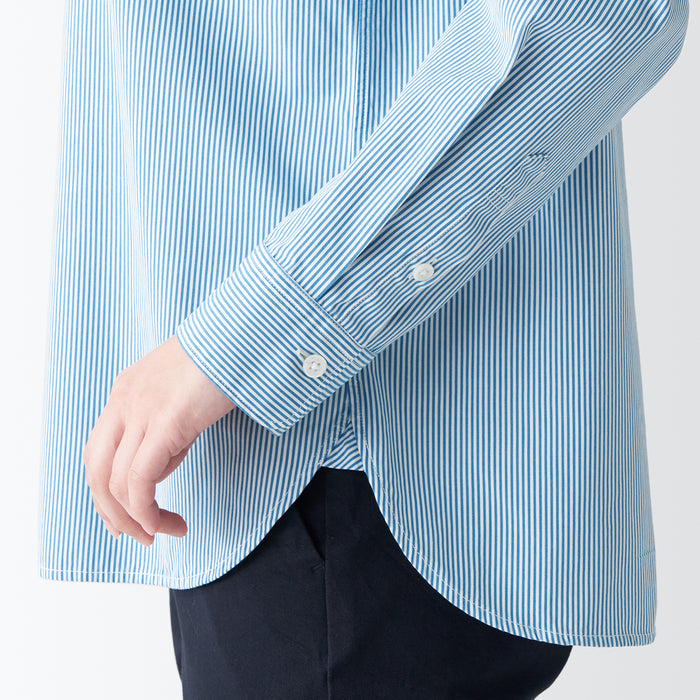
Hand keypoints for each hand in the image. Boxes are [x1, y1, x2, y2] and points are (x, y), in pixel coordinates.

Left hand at [82, 334, 237, 545]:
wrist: (240, 335)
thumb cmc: (223, 360)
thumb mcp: (182, 394)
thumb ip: (166, 425)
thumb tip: (162, 462)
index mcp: (125, 393)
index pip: (99, 452)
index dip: (106, 491)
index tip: (126, 516)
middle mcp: (123, 403)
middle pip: (96, 471)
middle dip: (111, 512)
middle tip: (137, 535)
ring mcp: (140, 412)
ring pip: (115, 482)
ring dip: (136, 519)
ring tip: (163, 532)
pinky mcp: (164, 423)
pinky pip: (140, 481)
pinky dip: (147, 510)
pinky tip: (167, 522)